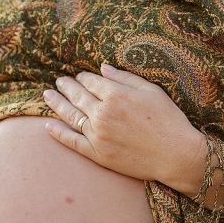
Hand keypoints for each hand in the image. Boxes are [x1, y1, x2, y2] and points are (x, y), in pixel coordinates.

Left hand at [42, 62, 206, 192]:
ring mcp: (98, 135)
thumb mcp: (151, 91)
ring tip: (48, 96)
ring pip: (71, 116)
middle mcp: (103, 113)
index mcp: (116, 95)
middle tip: (59, 81)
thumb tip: (102, 67)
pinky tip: (48, 126)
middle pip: (78, 96)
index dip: (83, 77)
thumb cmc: (169, 120)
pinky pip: (72, 142)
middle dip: (66, 87)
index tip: (79, 76)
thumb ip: (125, 77)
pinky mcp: (97, 154)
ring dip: (57, 104)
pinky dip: (58, 133)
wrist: (176, 155)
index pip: (92, 82)